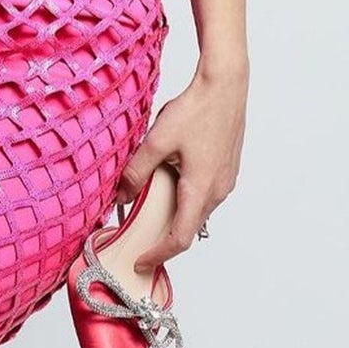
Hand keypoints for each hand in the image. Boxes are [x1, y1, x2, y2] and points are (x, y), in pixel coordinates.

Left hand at [115, 67, 247, 274]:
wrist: (225, 85)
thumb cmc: (196, 110)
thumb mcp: (157, 141)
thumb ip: (137, 171)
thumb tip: (120, 196)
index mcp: (200, 189)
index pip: (179, 238)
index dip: (158, 255)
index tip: (140, 262)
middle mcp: (219, 190)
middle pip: (189, 226)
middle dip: (164, 237)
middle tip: (139, 237)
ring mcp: (226, 180)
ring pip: (198, 210)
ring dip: (176, 214)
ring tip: (150, 204)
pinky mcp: (228, 169)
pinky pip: (206, 194)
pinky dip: (187, 198)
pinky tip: (171, 180)